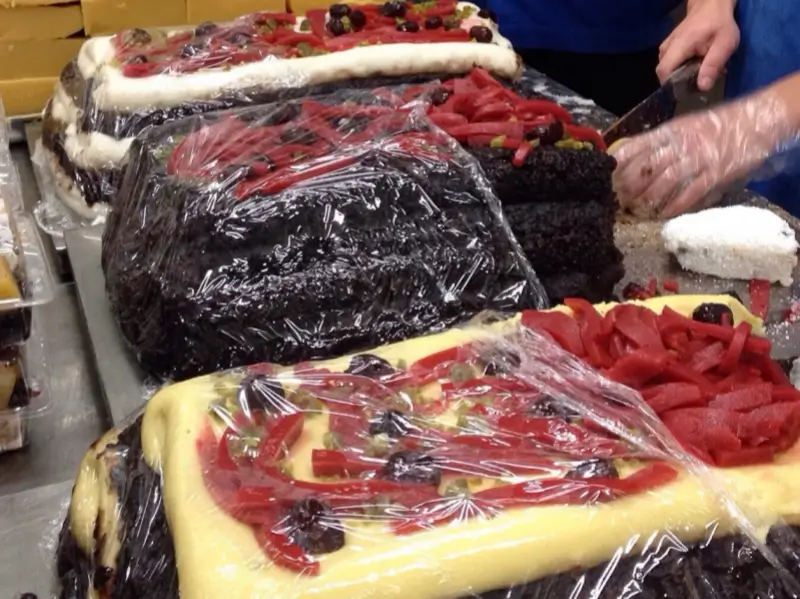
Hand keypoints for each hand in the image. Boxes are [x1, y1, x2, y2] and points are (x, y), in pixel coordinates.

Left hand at [611, 90, 793, 218]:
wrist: (756, 121)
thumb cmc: (716, 125)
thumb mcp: (684, 126)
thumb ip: (660, 142)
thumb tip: (630, 157)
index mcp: (671, 130)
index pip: (637, 145)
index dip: (619, 162)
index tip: (605, 175)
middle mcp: (681, 143)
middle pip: (646, 167)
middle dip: (628, 186)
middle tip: (617, 200)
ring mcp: (698, 159)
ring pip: (664, 182)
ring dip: (648, 199)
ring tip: (637, 210)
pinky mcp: (715, 174)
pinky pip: (690, 193)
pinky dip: (675, 206)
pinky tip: (664, 214)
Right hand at [657, 0, 738, 91]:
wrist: (711, 5)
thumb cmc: (720, 24)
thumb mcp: (725, 44)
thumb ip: (713, 65)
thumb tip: (703, 87)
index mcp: (679, 45)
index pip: (664, 72)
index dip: (671, 85)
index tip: (686, 89)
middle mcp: (667, 47)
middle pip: (663, 73)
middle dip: (678, 81)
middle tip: (696, 80)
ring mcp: (665, 46)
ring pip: (665, 69)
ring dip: (679, 75)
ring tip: (695, 72)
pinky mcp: (667, 47)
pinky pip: (668, 64)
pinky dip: (678, 68)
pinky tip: (692, 65)